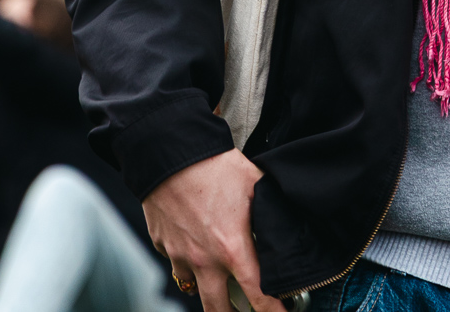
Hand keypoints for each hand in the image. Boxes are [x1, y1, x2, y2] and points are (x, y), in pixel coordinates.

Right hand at [143, 148, 285, 311]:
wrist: (171, 153)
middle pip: (218, 310)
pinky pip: (177, 264)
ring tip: (219, 280)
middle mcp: (206, 260)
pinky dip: (188, 261)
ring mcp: (181, 256)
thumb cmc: (215, 165)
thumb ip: (269, 209)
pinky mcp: (163, 247)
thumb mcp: (255, 184)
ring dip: (208, 288)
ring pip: (195, 288)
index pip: (258, 294)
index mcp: (233, 248)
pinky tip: (195, 243)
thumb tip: (285, 220)